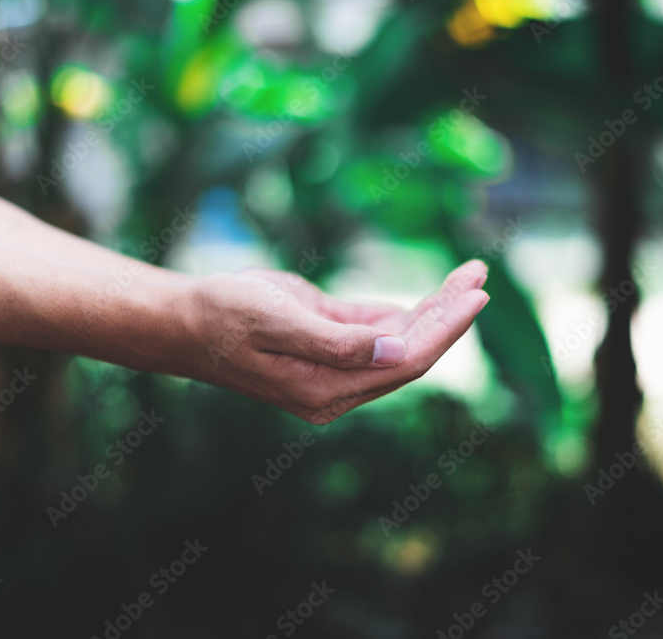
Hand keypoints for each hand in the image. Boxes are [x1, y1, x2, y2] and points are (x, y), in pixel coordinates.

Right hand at [185, 260, 489, 422]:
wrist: (183, 320)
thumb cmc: (223, 315)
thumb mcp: (278, 320)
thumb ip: (339, 341)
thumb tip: (400, 350)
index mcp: (327, 389)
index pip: (405, 361)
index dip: (445, 329)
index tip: (476, 294)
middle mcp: (337, 386)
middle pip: (410, 352)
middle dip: (447, 314)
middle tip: (479, 274)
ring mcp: (333, 368)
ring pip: (398, 341)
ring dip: (432, 309)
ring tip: (467, 275)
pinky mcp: (327, 346)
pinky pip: (377, 332)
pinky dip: (406, 312)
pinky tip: (434, 295)